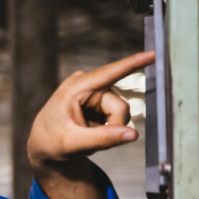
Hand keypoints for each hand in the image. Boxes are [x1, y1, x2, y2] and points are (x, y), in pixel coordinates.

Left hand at [27, 50, 154, 172]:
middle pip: (121, 107)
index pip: (109, 73)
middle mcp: (89, 86)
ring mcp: (97, 93)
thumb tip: (134, 134)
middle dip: (112, 127)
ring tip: (87, 136)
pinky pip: (119, 119)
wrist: (44, 144)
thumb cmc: (51, 141)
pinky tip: (91, 132)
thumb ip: (102, 139)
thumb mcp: (72, 143)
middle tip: (92, 142)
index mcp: (75, 88)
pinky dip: (108, 130)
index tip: (154, 53)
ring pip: (122, 115)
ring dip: (109, 130)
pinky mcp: (102, 101)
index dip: (133, 63)